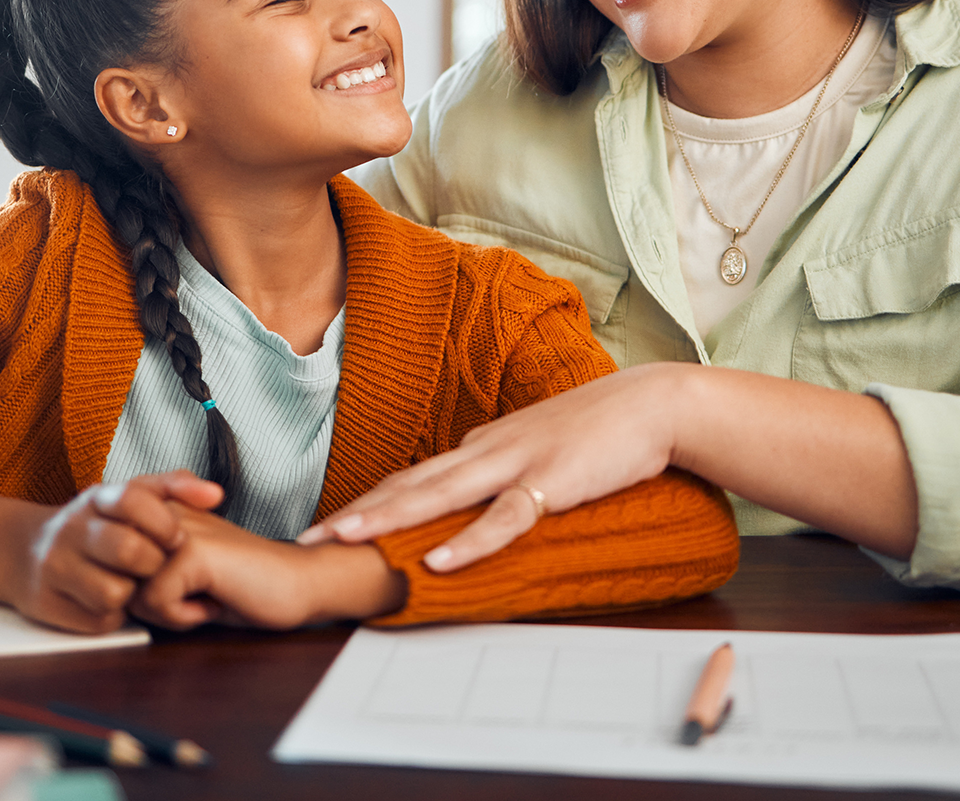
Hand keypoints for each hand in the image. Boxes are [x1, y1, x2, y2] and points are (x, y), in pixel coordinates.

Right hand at [0, 471, 226, 633]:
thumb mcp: (128, 495)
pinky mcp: (47, 603)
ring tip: (133, 584)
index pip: (136, 500)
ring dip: (133, 595)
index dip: (164, 523)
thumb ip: (174, 487)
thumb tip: (216, 494)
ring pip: (114, 592)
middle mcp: (71, 529)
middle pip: (128, 550)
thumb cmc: (96, 525)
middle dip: (154, 564)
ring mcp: (55, 567)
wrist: (23, 551)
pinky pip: (98, 620)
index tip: (176, 537)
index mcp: (96, 498)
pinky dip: (114, 615)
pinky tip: (111, 601)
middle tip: (159, 566)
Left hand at [134, 508, 405, 630]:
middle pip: (117, 577)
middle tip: (192, 596)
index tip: (180, 587)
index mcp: (164, 511)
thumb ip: (146, 569)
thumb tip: (105, 589)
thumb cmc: (247, 582)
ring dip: (167, 611)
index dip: (136, 587)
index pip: (111, 557)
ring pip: (132, 592)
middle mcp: (167, 512)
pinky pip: (157, 603)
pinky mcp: (193, 552)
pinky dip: (184, 617)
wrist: (300, 583)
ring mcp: (179, 530)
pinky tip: (214, 603)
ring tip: (205, 597)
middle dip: (149, 602)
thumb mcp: (185, 572)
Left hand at [295, 363, 685, 571]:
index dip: (367, 502)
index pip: (411, 477)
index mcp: (480, 447)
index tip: (327, 524)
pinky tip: (437, 557)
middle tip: (308, 536)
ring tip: (346, 538)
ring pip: (440, 493)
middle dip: (356, 512)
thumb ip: (499, 472)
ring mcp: (515, 464)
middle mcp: (486, 451)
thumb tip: (467, 499)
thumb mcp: (535, 450)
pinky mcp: (551, 482)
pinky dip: (468, 539)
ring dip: (389, 517)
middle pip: (409, 484)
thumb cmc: (597, 430)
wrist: (651, 403)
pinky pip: (503, 517)